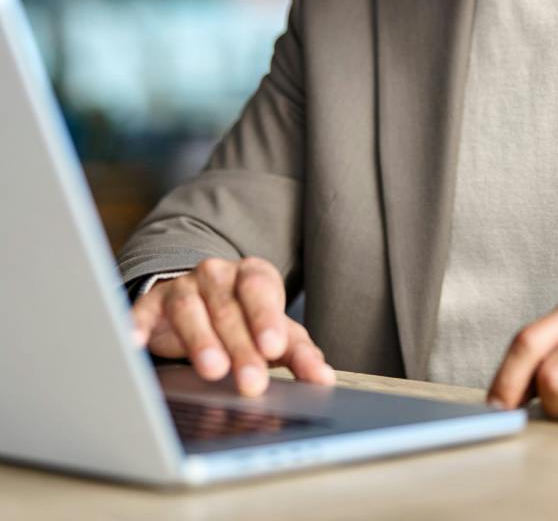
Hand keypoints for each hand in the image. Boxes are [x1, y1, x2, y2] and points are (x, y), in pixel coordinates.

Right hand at [131, 257, 335, 396]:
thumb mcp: (275, 332)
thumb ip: (299, 352)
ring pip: (190, 308)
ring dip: (201, 340)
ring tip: (213, 370)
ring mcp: (182, 287)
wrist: (199, 298)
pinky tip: (134, 343)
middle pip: (229, 308)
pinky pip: (142, 312)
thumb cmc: (244, 319)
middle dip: (241, 346)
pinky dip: (136, 326)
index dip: (266, 318)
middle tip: (251, 381)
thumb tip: (323, 379)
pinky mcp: (150, 304)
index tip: (274, 348)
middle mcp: (217, 275)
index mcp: (253, 276)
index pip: (261, 291)